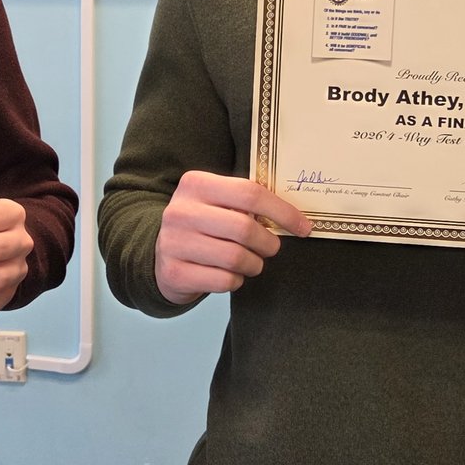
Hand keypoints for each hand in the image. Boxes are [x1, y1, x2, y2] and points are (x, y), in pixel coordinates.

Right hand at [153, 171, 311, 306]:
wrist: (161, 257)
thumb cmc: (202, 227)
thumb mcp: (216, 203)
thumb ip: (245, 202)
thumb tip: (295, 217)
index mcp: (196, 184)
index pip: (250, 193)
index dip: (283, 212)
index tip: (303, 227)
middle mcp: (180, 211)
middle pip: (245, 228)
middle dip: (268, 243)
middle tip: (271, 247)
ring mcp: (174, 243)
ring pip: (236, 258)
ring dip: (254, 264)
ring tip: (250, 262)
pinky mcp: (174, 273)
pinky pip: (224, 280)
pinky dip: (236, 280)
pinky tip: (229, 274)